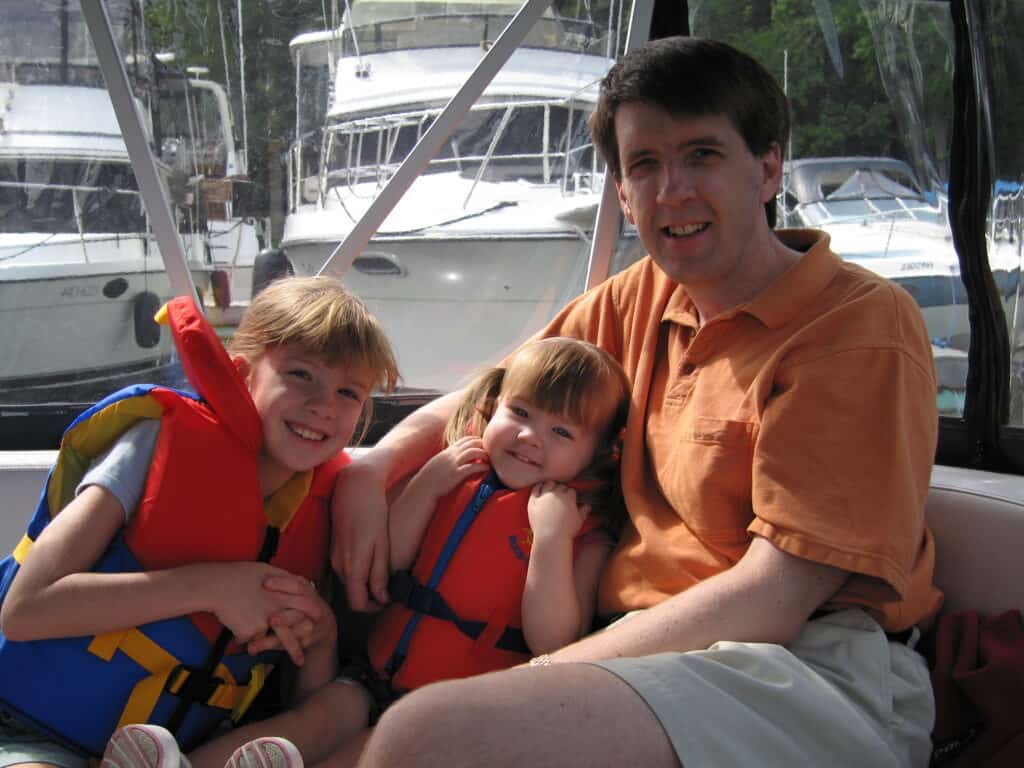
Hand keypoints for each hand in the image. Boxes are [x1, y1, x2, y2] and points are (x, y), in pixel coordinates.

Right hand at [209, 562, 321, 664]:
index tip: (319, 617)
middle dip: (306, 639)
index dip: (313, 611)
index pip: (305, 603)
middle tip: (314, 649)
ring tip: (300, 661)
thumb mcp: (266, 569)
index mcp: (282, 593)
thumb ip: (283, 578)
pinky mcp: (252, 631)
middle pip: (296, 627)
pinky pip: (251, 636)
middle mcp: (277, 609)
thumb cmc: (238, 575)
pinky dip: (245, 633)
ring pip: (279, 639)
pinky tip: (237, 622)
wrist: (217, 586)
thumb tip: (298, 580)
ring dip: (292, 649)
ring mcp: (265, 622)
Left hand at [246, 575, 336, 665]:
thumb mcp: (297, 590)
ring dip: (271, 639)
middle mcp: (311, 609)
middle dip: (284, 618)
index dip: (282, 584)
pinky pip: (286, 645)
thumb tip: (260, 577)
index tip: (264, 584)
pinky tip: (253, 648)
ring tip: (252, 643)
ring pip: (291, 634)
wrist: (323, 624)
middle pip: (299, 613)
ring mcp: (309, 627)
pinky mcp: (304, 641)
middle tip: (269, 620)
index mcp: (307, 592)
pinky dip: (268, 646)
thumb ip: (284, 584)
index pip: (297, 586)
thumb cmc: (301, 604)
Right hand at [331, 461, 389, 611]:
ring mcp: (334, 557)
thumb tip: (382, 599)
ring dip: (364, 586)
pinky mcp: (334, 549)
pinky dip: (358, 574)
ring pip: (349, 583)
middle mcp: (339, 565)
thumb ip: (379, 573)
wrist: (354, 487)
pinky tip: (371, 562)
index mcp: (352, 566)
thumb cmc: (373, 513)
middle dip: (370, 598)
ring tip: (383, 576)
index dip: (373, 608)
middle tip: (389, 590)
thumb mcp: (382, 544)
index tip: (388, 601)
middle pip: (352, 595)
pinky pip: (345, 571)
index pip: (357, 604)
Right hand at [416, 436, 489, 497]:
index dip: (476, 440)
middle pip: (471, 443)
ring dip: (484, 454)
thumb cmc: (430, 478)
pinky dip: (482, 466)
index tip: (483, 445)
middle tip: (490, 451)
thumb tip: (457, 456)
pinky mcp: (456, 474)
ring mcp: (454, 464)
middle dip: (483, 445)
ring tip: (490, 460)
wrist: (423, 488)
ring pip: (473, 452)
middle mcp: (451, 455)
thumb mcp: (438, 463)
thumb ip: (448, 458)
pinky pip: (472, 467)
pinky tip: (487, 469)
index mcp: (448, 451)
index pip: (465, 439)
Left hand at [527, 482, 589, 542]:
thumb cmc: (566, 531)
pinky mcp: (534, 501)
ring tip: (551, 488)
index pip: (571, 490)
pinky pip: (535, 489)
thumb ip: (584, 511)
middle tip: (561, 495)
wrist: (551, 537)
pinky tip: (539, 487)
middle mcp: (556, 494)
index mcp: (568, 497)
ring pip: (548, 484)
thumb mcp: (579, 520)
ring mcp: (544, 496)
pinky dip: (538, 487)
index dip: (571, 494)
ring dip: (551, 485)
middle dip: (561, 489)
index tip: (570, 498)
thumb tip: (587, 506)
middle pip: (560, 486)